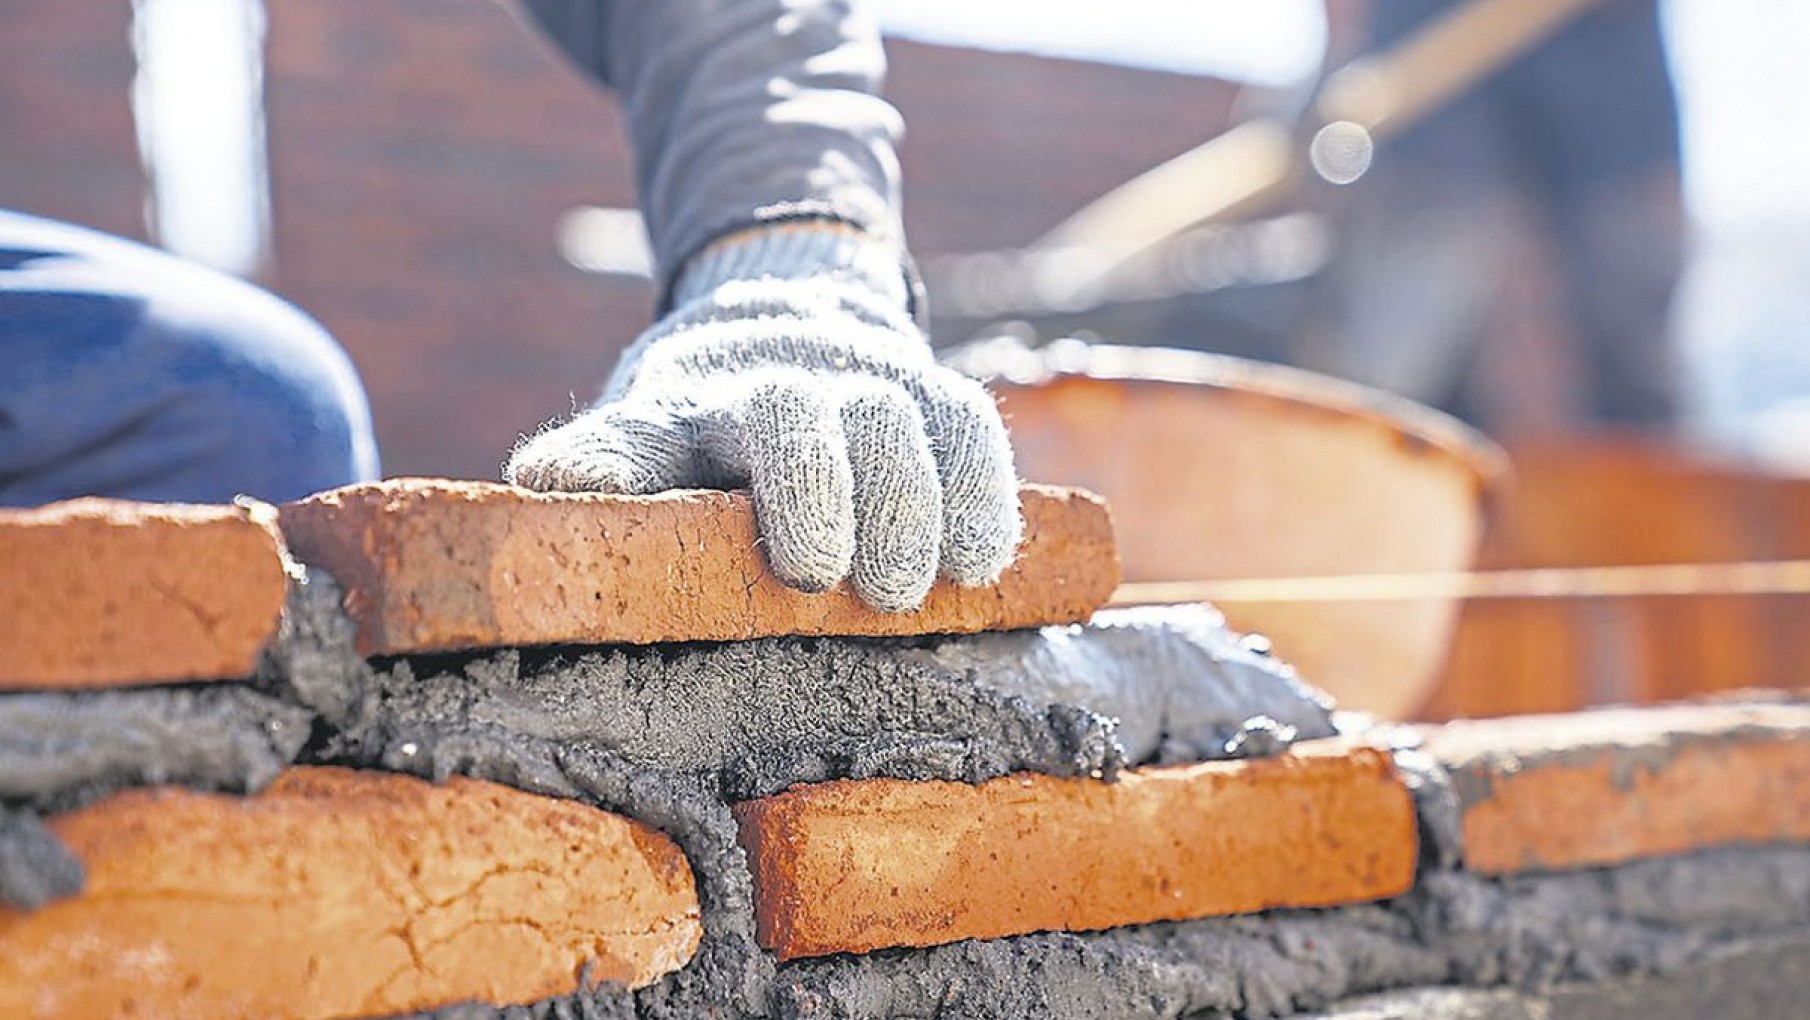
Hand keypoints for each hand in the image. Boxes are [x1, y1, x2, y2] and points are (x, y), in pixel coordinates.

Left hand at [504, 225, 1021, 612]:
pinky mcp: (935, 393)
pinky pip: (968, 430)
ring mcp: (866, 379)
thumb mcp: (643, 433)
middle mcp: (784, 376)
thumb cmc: (704, 422)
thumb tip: (540, 482)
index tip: (751, 549)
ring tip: (905, 594)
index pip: (678, 429)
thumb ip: (610, 458)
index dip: (697, 475)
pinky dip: (981, 495)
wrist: (791, 320)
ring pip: (893, 418)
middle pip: (799, 412)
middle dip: (821, 493)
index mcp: (695, 400)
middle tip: (833, 583)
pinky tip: (978, 563)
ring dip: (908, 507)